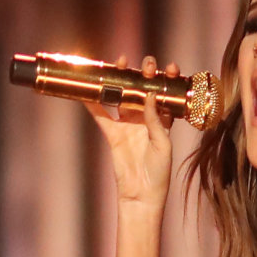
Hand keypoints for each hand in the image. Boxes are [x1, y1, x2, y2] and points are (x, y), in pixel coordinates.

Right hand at [84, 54, 181, 215]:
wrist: (141, 194)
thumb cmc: (159, 172)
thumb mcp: (163, 144)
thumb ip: (154, 120)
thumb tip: (149, 95)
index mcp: (162, 121)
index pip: (165, 95)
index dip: (168, 80)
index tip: (170, 68)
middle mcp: (144, 120)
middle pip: (142, 91)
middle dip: (144, 74)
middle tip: (145, 63)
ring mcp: (127, 125)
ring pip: (122, 97)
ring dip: (120, 81)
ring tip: (120, 63)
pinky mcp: (112, 134)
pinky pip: (101, 115)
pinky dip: (93, 103)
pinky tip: (87, 89)